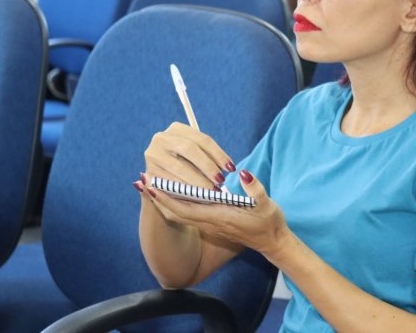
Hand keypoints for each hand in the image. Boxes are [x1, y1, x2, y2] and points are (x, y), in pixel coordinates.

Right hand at [141, 121, 234, 192]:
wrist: (162, 185)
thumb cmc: (186, 168)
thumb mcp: (196, 158)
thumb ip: (208, 157)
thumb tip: (232, 169)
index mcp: (177, 129)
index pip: (202, 139)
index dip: (219, 154)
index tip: (231, 168)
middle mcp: (161, 138)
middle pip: (190, 149)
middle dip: (208, 166)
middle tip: (221, 181)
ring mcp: (153, 154)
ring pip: (180, 167)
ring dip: (199, 180)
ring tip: (212, 190)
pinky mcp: (148, 172)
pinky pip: (171, 181)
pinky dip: (185, 188)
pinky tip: (197, 195)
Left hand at [143, 168, 290, 257]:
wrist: (272, 242)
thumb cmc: (269, 223)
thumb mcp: (267, 205)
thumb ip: (255, 189)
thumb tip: (242, 173)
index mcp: (219, 217)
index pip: (186, 208)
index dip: (168, 198)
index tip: (153, 185)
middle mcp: (210, 222)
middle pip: (177, 212)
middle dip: (159, 198)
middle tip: (143, 181)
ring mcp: (210, 224)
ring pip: (180, 214)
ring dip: (164, 201)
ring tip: (151, 185)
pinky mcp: (212, 222)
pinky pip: (187, 214)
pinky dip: (175, 205)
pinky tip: (170, 194)